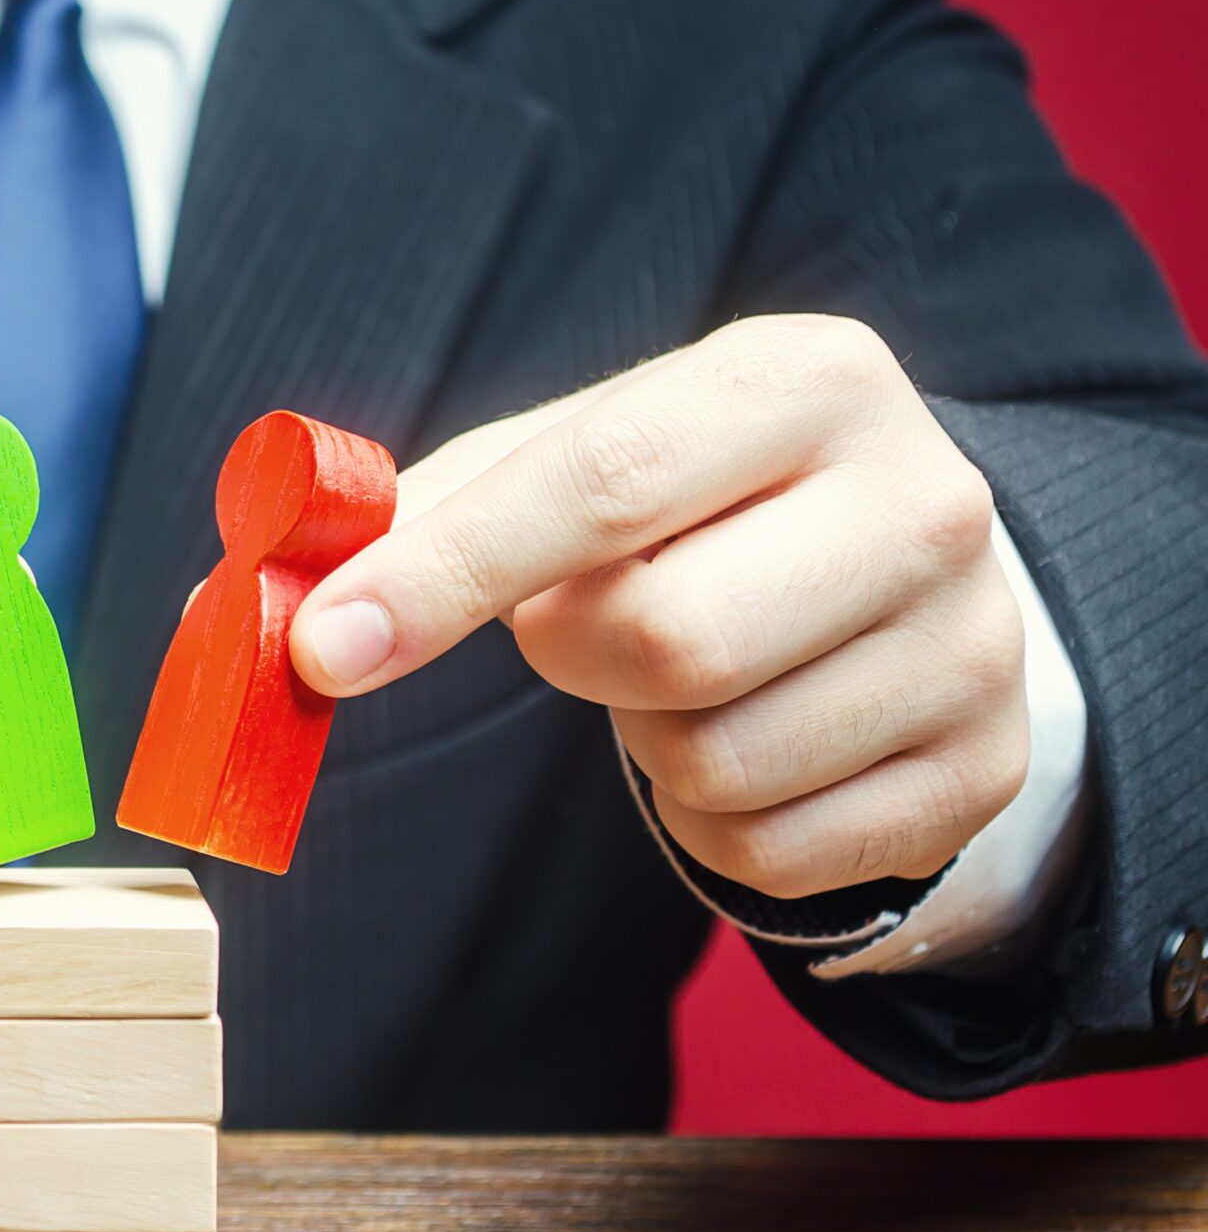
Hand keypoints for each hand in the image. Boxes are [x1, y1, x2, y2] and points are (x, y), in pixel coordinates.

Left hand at [289, 315, 1028, 899]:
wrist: (907, 569)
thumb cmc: (703, 505)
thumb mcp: (594, 456)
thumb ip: (432, 509)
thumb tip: (253, 600)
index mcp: (806, 378)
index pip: (600, 480)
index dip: (444, 574)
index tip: (322, 647)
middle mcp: (924, 497)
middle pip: (662, 637)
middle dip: (570, 653)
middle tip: (580, 624)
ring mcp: (970, 644)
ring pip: (708, 762)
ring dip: (639, 741)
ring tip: (680, 671)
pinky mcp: (979, 773)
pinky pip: (762, 852)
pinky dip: (706, 822)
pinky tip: (743, 737)